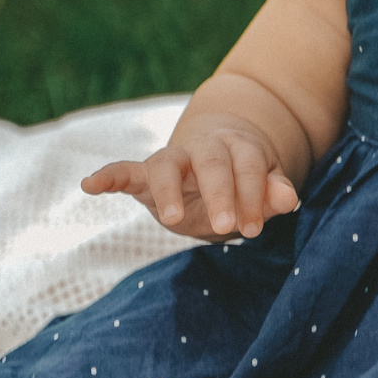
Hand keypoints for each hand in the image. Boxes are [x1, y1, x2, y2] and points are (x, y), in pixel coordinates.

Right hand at [83, 119, 299, 239]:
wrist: (213, 165)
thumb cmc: (241, 181)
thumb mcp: (262, 188)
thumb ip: (273, 193)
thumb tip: (288, 198)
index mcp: (238, 149)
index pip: (248, 168)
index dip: (253, 196)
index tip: (255, 229)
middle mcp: (203, 148)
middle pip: (212, 163)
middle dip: (220, 193)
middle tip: (227, 226)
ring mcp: (172, 159)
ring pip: (167, 164)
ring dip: (169, 191)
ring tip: (172, 218)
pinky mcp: (144, 174)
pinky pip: (123, 170)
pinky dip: (106, 176)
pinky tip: (88, 185)